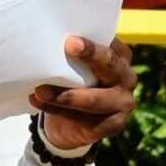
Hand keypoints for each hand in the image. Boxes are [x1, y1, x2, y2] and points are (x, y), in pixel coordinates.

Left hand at [32, 37, 136, 152]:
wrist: (74, 126)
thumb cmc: (75, 84)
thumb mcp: (79, 68)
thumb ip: (74, 56)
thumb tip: (48, 42)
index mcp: (121, 57)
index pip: (110, 45)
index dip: (92, 42)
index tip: (70, 39)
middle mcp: (127, 78)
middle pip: (109, 64)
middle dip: (90, 54)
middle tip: (68, 46)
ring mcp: (123, 104)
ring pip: (94, 99)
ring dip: (65, 95)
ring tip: (40, 90)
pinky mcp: (113, 126)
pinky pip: (83, 118)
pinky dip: (57, 110)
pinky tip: (38, 102)